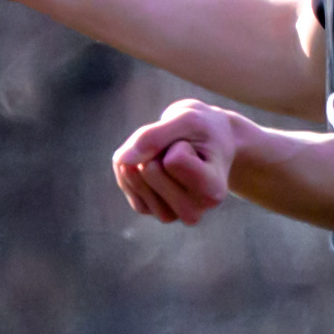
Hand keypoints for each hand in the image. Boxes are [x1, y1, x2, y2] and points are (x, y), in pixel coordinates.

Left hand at [113, 98, 247, 225]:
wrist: (209, 142)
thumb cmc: (203, 130)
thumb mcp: (187, 119)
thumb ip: (154, 136)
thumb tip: (121, 159)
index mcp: (213, 191)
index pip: (174, 161)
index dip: (178, 142)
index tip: (195, 146)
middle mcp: (193, 211)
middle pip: (150, 170)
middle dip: (158, 148)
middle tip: (181, 149)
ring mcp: (170, 214)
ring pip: (135, 178)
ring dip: (144, 156)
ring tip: (169, 156)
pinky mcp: (149, 210)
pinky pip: (125, 183)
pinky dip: (132, 164)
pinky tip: (151, 161)